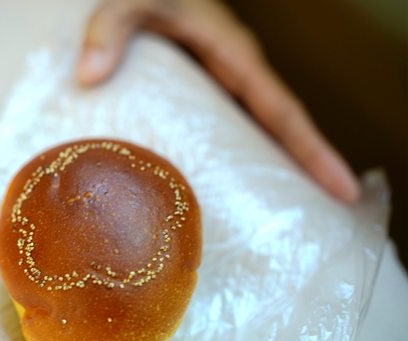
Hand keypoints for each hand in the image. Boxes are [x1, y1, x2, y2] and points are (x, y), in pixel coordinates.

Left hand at [76, 0, 359, 202]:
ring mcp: (218, 89)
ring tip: (282, 221)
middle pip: (278, 133)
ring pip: (253, 137)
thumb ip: (111, 27)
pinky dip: (235, 163)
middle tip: (325, 220)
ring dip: (272, 174)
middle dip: (304, 174)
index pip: (282, 112)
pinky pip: (224, 134)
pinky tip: (226, 195)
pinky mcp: (198, 98)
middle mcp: (235, 77)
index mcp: (234, 57)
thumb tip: (90, 76)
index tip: (341, 188)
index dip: (313, 152)